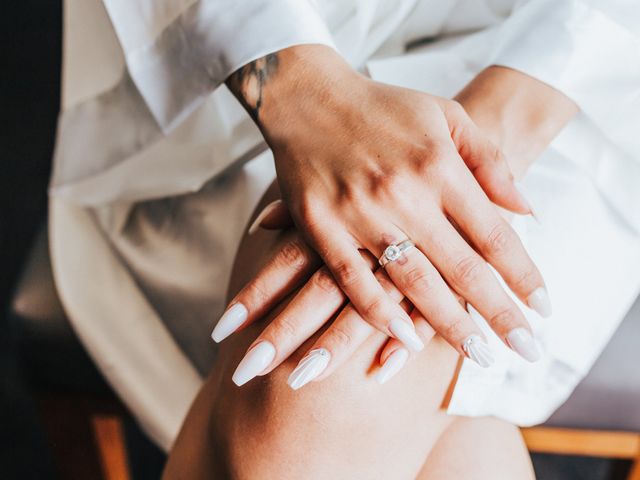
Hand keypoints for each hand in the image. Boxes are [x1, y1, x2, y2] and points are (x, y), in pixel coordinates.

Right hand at [225, 46, 546, 362]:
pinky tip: (404, 338)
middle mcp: (404, 192)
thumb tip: (527, 212)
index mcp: (439, 165)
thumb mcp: (447, 115)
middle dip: (499, 314)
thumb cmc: (383, 108)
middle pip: (462, 267)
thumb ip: (490, 161)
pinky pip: (352, 279)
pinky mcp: (321, 226)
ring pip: (412, 281)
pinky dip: (378, 312)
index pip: (493, 233)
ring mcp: (360, 212)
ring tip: (478, 355)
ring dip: (447, 324)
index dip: (522, 275)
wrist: (310, 98)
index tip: (543, 309)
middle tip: (525, 350)